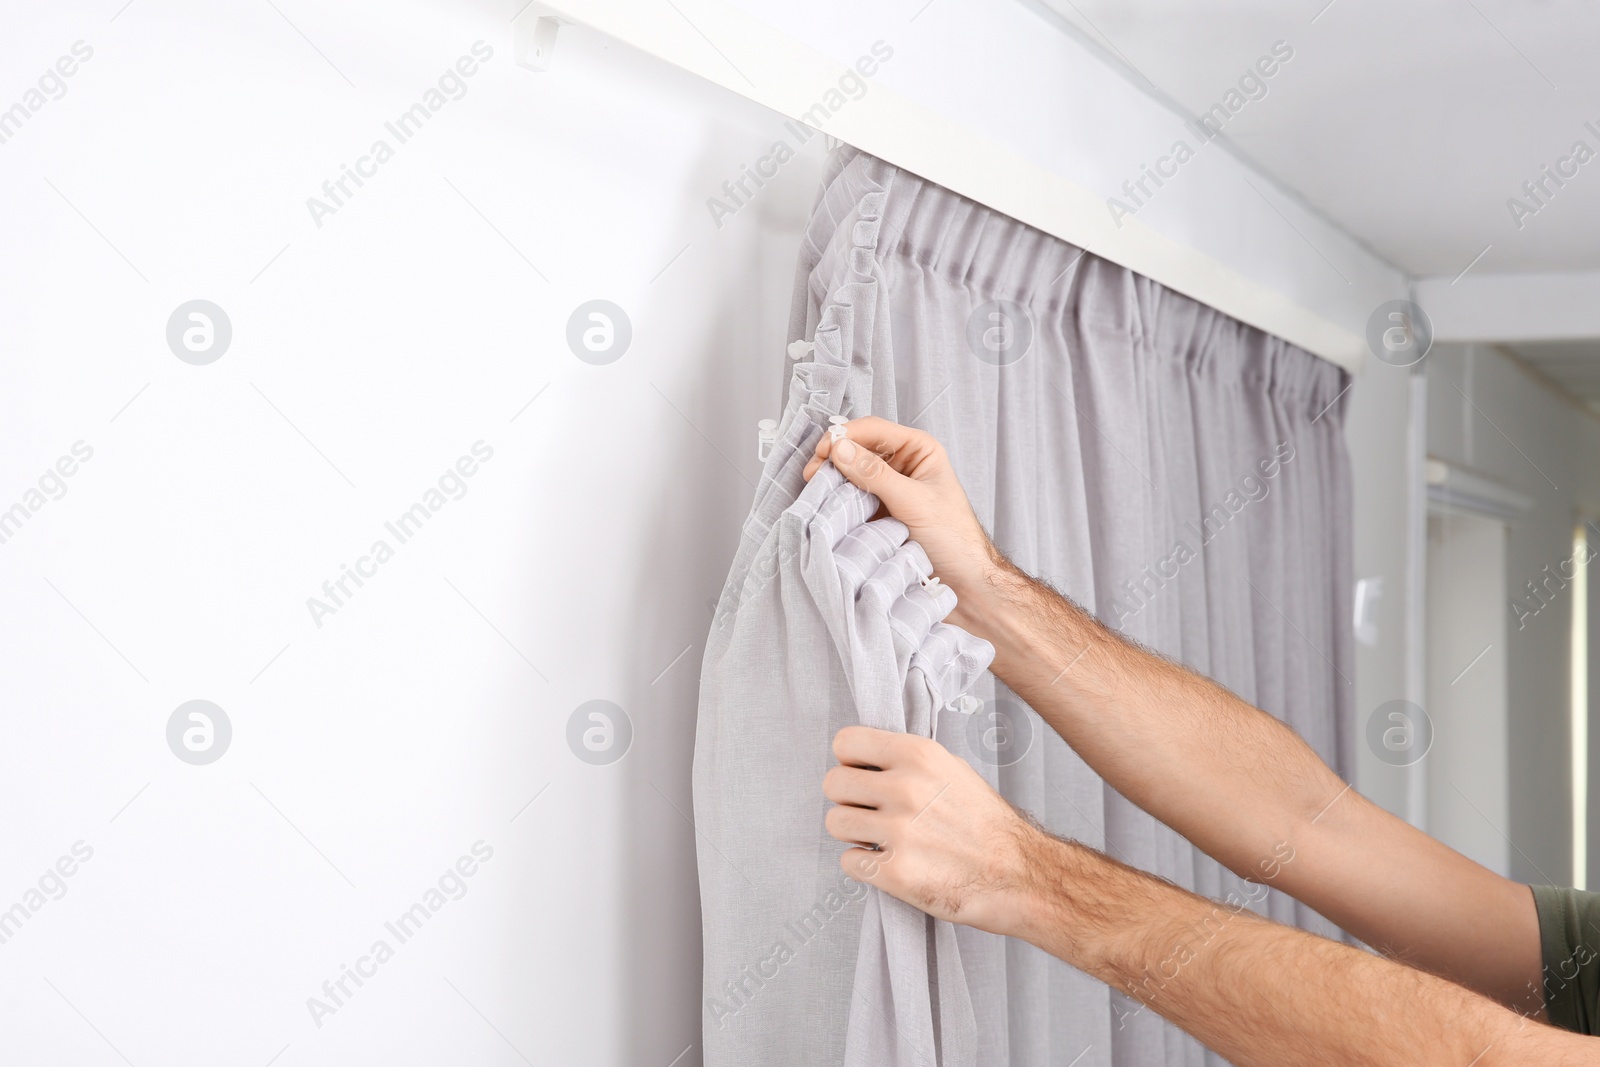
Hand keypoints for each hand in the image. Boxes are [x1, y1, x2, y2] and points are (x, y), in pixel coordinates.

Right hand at [804, 418, 1000, 635]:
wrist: (965, 583)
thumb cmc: (953, 539)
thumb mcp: (913, 501)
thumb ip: (875, 474)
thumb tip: (839, 448)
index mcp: (918, 450)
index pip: (874, 430)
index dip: (845, 436)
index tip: (822, 453)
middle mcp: (902, 464)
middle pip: (858, 449)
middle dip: (833, 459)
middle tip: (812, 476)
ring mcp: (888, 489)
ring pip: (851, 475)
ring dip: (833, 481)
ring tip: (816, 492)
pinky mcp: (878, 513)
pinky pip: (851, 500)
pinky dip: (838, 501)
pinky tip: (827, 507)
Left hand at [822, 725, 1046, 937]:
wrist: (1019, 874)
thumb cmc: (985, 823)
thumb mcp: (952, 769)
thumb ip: (908, 760)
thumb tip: (867, 759)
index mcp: (919, 755)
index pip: (845, 743)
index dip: (849, 761)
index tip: (861, 775)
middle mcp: (906, 788)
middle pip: (832, 784)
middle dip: (848, 800)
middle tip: (870, 812)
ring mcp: (899, 831)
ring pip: (835, 823)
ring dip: (853, 833)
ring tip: (881, 838)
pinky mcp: (895, 872)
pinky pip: (848, 861)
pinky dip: (864, 865)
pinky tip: (889, 862)